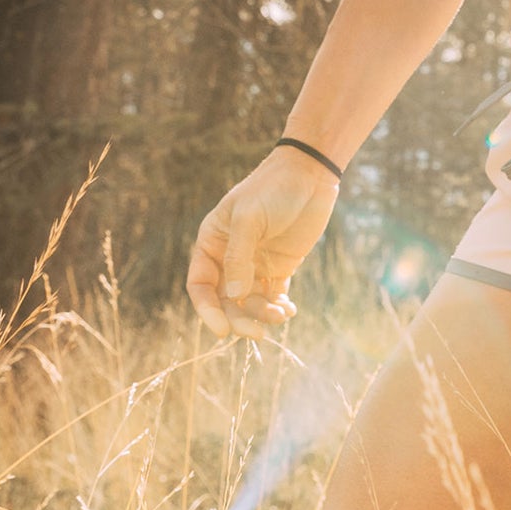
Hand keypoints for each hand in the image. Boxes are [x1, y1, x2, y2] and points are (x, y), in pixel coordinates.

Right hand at [186, 148, 339, 340]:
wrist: (310, 175)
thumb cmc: (272, 189)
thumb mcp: (249, 218)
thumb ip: (238, 258)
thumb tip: (233, 297)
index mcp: (212, 243)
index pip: (201, 285)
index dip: (208, 310)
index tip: (222, 330)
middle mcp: (230, 258)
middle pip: (226, 301)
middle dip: (240, 318)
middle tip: (257, 333)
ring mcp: (255, 264)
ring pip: (251, 303)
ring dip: (263, 314)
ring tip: (281, 314)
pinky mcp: (279, 267)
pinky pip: (274, 296)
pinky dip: (279, 308)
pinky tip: (289, 310)